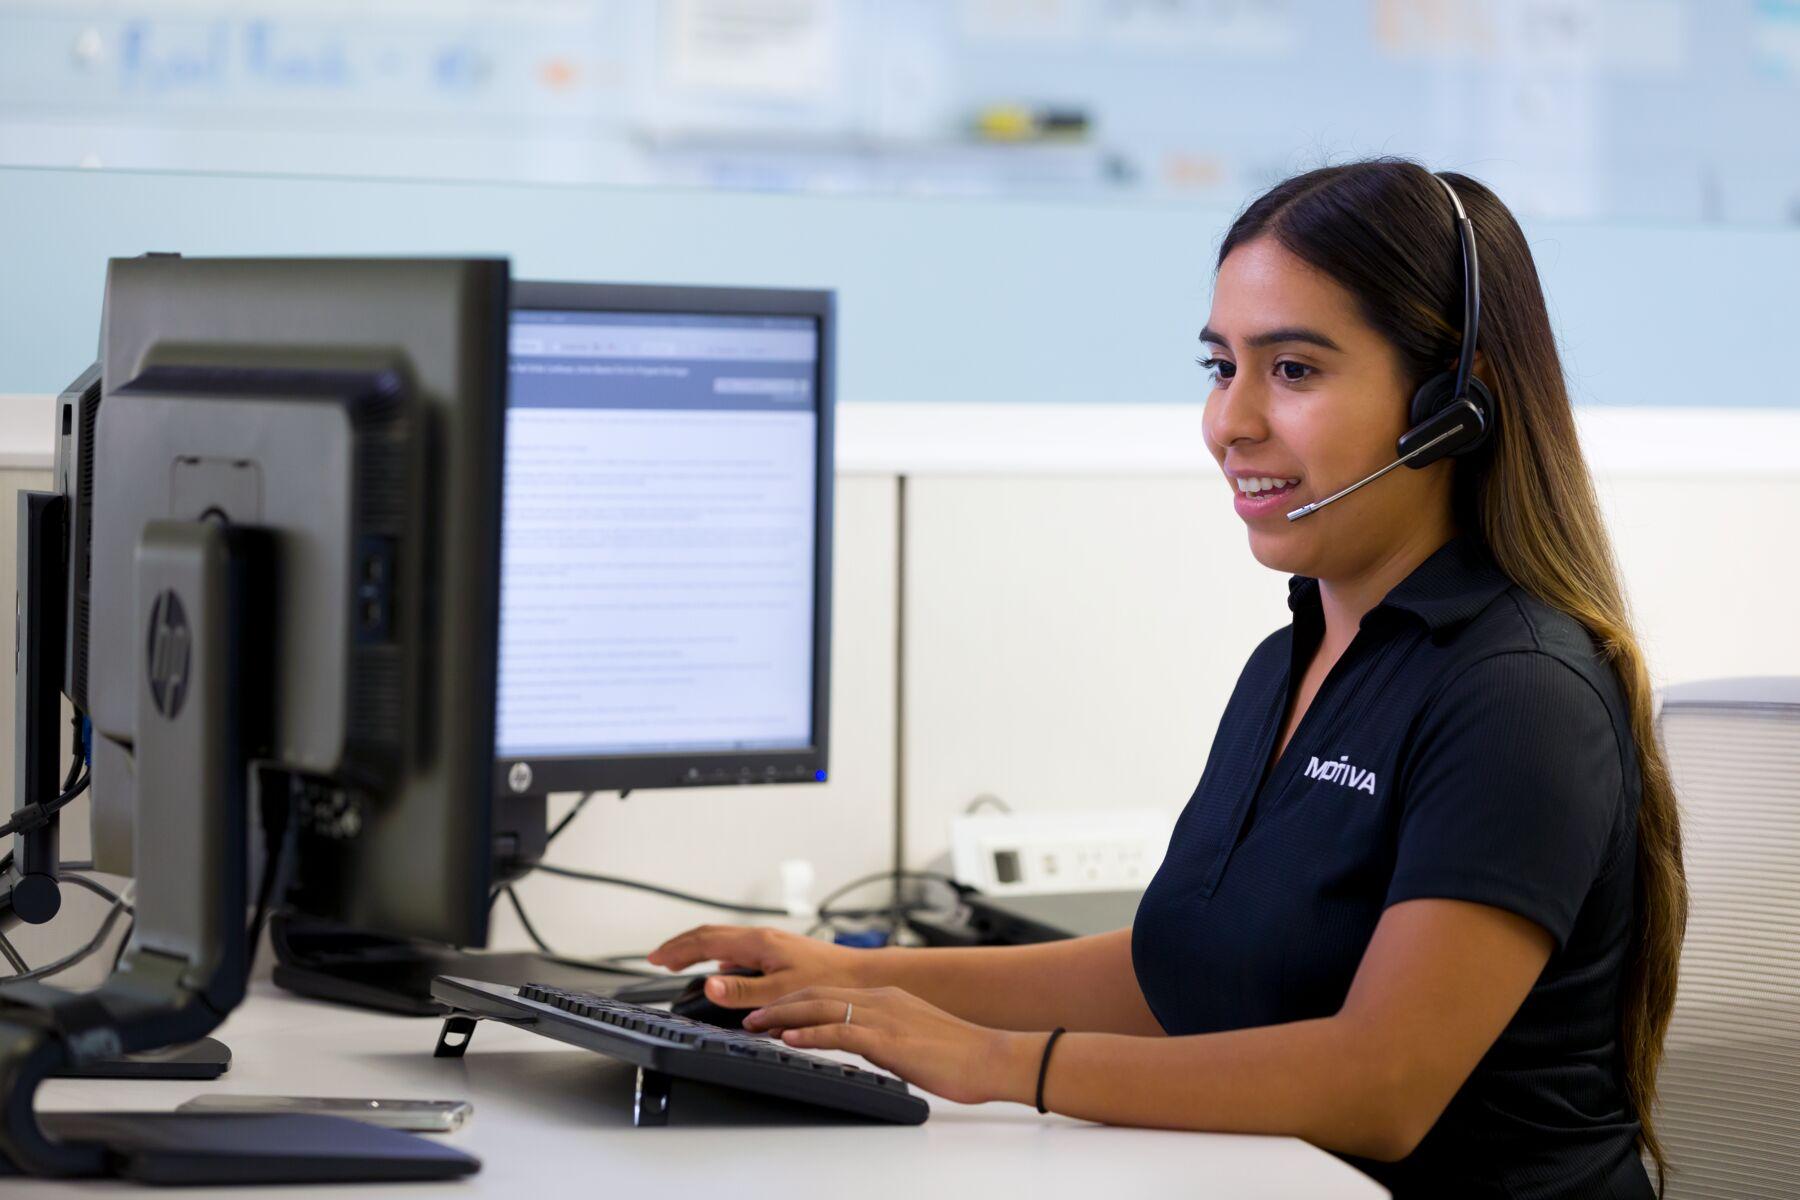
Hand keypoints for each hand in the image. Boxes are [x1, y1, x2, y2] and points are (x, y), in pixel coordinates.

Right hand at [645, 924, 866, 1010]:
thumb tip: (707, 983)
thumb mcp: (780, 991)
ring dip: (698, 950)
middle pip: (711, 935)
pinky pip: (739, 950)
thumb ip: (741, 990)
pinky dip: (719, 957)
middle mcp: (762, 938)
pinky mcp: (780, 952)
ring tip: (681, 962)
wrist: (862, 975)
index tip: (654, 958)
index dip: (676, 949)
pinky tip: (722, 971)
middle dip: (681, 945)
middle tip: (658, 958)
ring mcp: (771, 944)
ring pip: (724, 941)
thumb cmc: (828, 982)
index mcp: (757, 943)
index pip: (705, 941)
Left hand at [743, 984, 1041, 1106]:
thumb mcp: (914, 1037)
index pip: (829, 993)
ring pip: (821, 1008)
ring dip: (784, 1016)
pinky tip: (790, 1039)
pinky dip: (811, 1034)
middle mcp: (881, 999)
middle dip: (779, 1003)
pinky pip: (841, 1032)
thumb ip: (886, 1035)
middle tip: (750, 1015)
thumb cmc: (960, 1053)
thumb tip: (864, 1045)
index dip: (795, 1000)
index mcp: (887, 997)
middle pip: (816, 994)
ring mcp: (884, 1017)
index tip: (770, 1010)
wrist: (993, 1057)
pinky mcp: (889, 1040)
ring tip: (756, 1025)